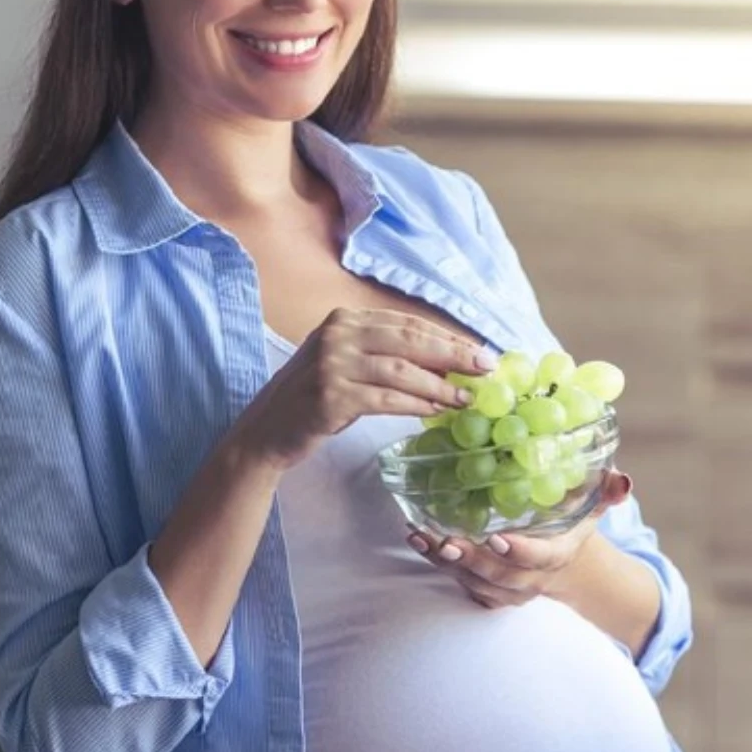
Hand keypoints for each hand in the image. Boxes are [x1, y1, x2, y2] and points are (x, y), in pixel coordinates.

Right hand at [230, 307, 494, 471]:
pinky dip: (416, 405)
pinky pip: (386, 399)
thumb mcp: (347, 364)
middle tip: (486, 368)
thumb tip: (448, 362)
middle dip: (454, 354)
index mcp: (344, 320)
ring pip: (402, 371)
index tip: (480, 351)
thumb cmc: (313, 398)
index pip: (407, 323)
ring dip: (440, 385)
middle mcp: (337, 335)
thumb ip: (387, 356)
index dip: (447, 337)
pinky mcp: (331, 396)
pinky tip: (437, 411)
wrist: (265, 431)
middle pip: (410, 340)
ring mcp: (332, 364)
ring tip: (466, 398)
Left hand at [406, 468, 632, 608]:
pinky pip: (463, 587)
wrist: (563, 564)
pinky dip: (439, 567)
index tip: (497, 539)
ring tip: (420, 537)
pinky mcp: (488, 593)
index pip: (541, 558)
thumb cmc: (573, 523)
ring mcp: (508, 590)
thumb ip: (606, 492)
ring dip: (445, 562)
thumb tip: (623, 481)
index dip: (520, 553)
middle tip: (445, 541)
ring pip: (475, 583)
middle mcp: (532, 578)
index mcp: (559, 553)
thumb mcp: (592, 506)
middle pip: (500, 576)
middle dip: (471, 560)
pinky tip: (419, 542)